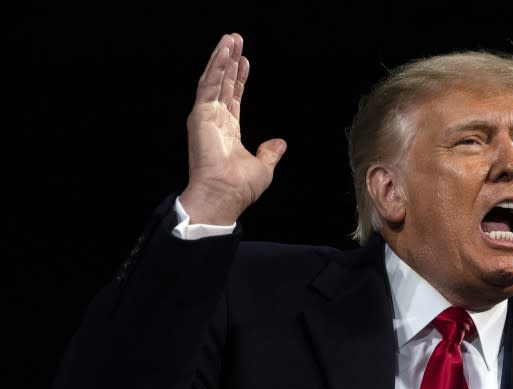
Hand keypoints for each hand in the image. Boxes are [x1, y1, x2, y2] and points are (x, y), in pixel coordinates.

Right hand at [179, 33, 286, 224]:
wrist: (224, 195)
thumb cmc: (239, 187)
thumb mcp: (263, 167)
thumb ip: (269, 152)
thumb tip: (280, 143)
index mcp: (228, 131)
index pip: (233, 98)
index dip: (239, 80)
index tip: (246, 61)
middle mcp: (215, 121)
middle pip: (223, 84)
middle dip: (230, 62)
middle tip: (236, 40)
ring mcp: (206, 116)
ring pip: (214, 80)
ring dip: (222, 58)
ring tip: (230, 38)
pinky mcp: (200, 114)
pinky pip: (208, 85)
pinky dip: (216, 67)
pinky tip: (224, 52)